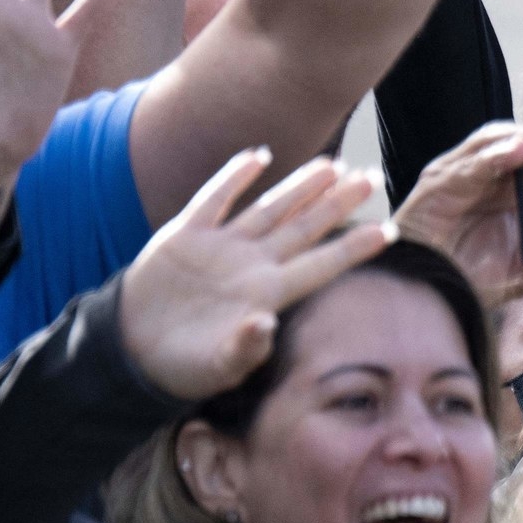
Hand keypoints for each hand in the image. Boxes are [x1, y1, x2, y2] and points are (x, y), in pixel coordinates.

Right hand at [117, 151, 391, 400]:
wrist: (133, 351)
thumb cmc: (184, 367)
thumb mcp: (216, 367)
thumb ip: (244, 348)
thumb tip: (265, 325)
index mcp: (267, 294)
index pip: (321, 265)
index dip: (354, 247)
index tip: (389, 230)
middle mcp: (252, 265)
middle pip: (304, 227)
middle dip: (338, 203)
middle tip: (372, 177)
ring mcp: (221, 247)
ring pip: (269, 208)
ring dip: (300, 185)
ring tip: (334, 164)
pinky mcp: (185, 236)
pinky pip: (214, 200)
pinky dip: (234, 177)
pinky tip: (259, 156)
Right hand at [392, 118, 522, 304]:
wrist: (417, 288)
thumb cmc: (461, 272)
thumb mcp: (515, 276)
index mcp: (511, 188)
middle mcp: (489, 173)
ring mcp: (463, 173)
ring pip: (499, 140)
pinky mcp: (439, 181)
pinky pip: (469, 162)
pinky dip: (493, 155)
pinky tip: (515, 152)